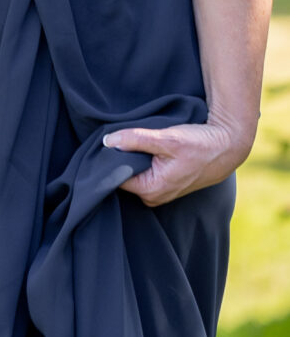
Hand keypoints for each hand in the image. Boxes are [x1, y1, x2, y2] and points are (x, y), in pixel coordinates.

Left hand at [103, 117, 253, 206]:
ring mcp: (159, 193)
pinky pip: (144, 174)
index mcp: (150, 190)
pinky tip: (148, 151)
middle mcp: (152, 197)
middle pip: (123, 176)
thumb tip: (107, 141)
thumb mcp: (167, 139)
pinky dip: (143, 163)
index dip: (109, 159)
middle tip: (124, 140)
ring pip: (134, 175)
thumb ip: (136, 140)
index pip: (114, 177)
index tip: (110, 144)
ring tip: (139, 143)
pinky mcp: (165, 186)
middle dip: (121, 159)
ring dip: (133, 160)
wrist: (227, 147)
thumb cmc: (199, 144)